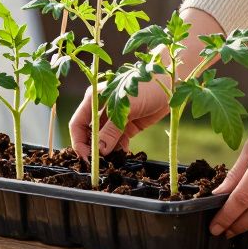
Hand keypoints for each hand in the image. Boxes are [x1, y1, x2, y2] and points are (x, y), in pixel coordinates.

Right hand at [68, 8, 223, 158]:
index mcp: (94, 100)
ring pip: (104, 141)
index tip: (86, 159)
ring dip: (108, 153)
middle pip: (90, 135)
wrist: (170, 82)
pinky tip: (124, 157)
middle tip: (99, 166)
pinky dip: (119, 150)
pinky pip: (119, 142)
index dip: (79, 143)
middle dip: (93, 150)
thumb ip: (111, 130)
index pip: (77, 125)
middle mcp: (101, 110)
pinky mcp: (128, 125)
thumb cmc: (145, 86)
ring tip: (113, 164)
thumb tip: (99, 151)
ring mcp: (115, 119)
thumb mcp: (126, 108)